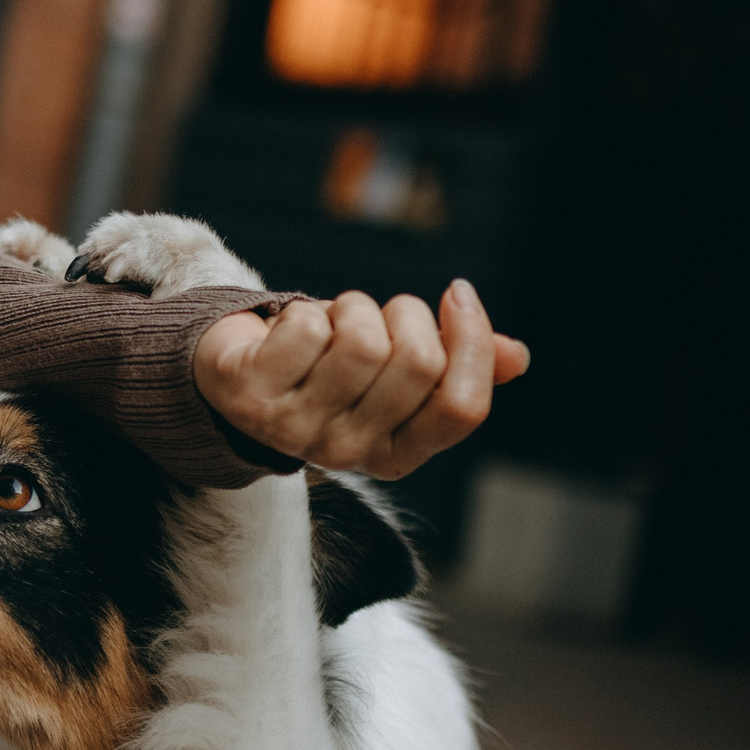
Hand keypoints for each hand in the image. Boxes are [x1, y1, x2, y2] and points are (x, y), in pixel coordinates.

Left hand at [193, 279, 529, 479]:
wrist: (232, 375)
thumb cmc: (328, 367)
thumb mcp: (394, 371)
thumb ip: (456, 366)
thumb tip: (517, 357)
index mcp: (396, 455)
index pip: (463, 409)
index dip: (472, 342)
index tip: (458, 294)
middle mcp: (348, 454)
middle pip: (417, 363)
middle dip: (406, 313)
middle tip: (380, 313)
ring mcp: (295, 431)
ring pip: (361, 340)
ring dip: (353, 307)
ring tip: (334, 321)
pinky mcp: (250, 397)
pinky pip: (306, 328)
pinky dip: (305, 311)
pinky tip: (289, 331)